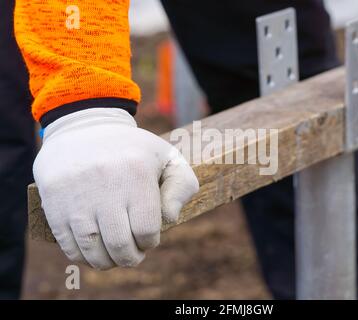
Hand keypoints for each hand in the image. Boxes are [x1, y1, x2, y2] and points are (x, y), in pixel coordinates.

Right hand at [34, 108, 198, 269]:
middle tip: (133, 255)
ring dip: (106, 262)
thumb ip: (183, 186)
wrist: (83, 127)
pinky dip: (82, 256)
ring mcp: (77, 195)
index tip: (148, 238)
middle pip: (119, 244)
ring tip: (113, 256)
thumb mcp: (167, 156)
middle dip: (130, 258)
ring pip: (92, 249)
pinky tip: (92, 251)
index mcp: (137, 173)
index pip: (146, 229)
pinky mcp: (54, 202)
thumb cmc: (133, 150)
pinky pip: (68, 244)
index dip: (149, 242)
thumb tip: (170, 218)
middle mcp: (106, 184)